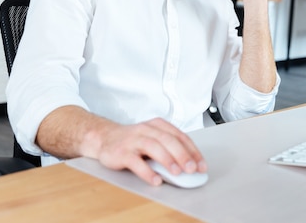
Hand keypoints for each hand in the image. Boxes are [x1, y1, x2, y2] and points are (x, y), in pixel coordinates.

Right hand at [92, 117, 206, 185]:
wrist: (104, 138)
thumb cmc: (134, 140)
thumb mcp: (153, 139)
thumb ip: (169, 149)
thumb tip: (190, 165)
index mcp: (158, 125)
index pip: (180, 136)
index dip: (192, 151)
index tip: (201, 164)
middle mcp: (146, 130)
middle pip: (168, 140)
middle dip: (183, 155)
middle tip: (192, 169)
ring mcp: (133, 140)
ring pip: (153, 147)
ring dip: (167, 160)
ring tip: (177, 173)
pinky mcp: (121, 152)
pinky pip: (135, 161)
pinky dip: (147, 171)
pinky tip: (155, 179)